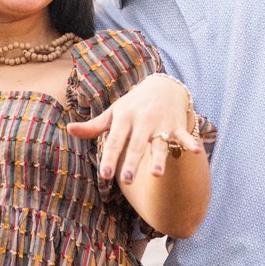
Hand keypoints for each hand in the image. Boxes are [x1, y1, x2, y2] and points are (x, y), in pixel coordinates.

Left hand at [67, 75, 202, 183]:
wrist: (162, 85)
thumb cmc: (133, 104)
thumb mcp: (113, 113)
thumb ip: (93, 126)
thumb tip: (69, 130)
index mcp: (124, 118)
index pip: (115, 141)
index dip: (109, 158)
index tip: (104, 176)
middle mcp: (142, 121)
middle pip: (136, 145)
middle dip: (131, 162)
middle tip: (126, 180)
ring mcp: (161, 123)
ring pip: (159, 143)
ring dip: (158, 158)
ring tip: (156, 174)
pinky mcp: (176, 125)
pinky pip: (183, 135)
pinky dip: (189, 142)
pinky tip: (195, 150)